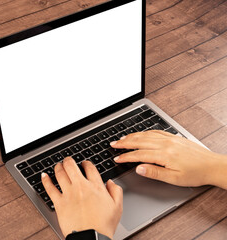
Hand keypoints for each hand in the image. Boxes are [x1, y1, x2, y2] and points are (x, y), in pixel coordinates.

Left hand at [41, 157, 122, 237]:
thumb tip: (111, 182)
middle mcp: (81, 187)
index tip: (84, 164)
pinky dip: (45, 180)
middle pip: (71, 166)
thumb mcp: (117, 207)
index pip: (89, 167)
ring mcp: (69, 193)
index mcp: (96, 186)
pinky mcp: (59, 202)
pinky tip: (44, 175)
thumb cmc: (104, 225)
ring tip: (58, 165)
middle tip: (68, 160)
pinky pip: (49, 188)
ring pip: (60, 173)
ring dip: (58, 167)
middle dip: (68, 160)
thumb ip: (116, 191)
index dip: (86, 163)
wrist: (92, 238)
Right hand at [111, 130, 225, 187]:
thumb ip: (155, 172)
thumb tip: (139, 168)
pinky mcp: (174, 137)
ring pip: (146, 135)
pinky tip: (140, 134)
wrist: (213, 166)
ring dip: (132, 136)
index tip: (117, 158)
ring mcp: (169, 139)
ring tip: (122, 138)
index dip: (126, 157)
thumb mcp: (174, 178)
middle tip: (113, 144)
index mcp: (164, 154)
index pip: (139, 155)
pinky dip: (144, 132)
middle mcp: (165, 144)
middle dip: (124, 143)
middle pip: (139, 141)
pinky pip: (155, 131)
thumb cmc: (196, 173)